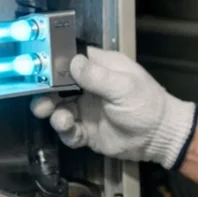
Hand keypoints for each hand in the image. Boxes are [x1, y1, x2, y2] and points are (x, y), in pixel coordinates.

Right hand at [31, 47, 197, 169]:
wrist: (159, 138)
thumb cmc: (146, 104)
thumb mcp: (124, 87)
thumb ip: (96, 76)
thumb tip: (72, 61)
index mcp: (99, 68)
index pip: (70, 59)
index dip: (53, 62)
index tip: (39, 68)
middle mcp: (88, 87)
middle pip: (57, 85)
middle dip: (45, 91)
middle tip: (39, 98)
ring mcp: (85, 109)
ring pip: (57, 108)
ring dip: (52, 112)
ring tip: (58, 118)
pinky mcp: (85, 131)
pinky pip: (68, 131)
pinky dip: (65, 131)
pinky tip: (69, 129)